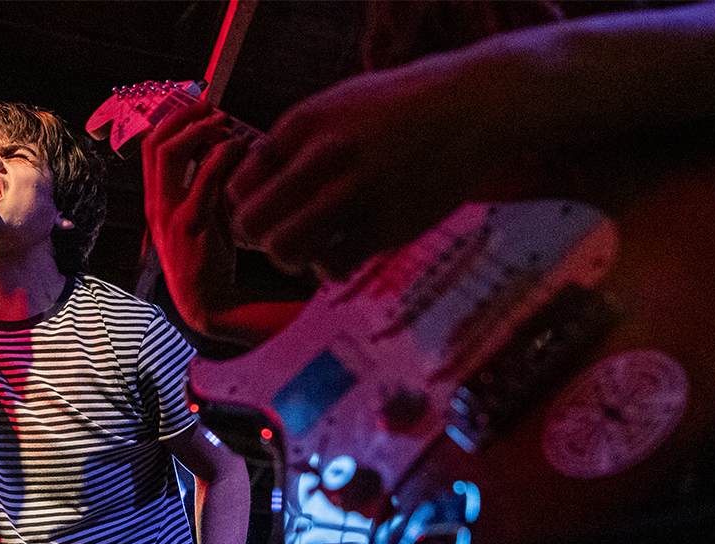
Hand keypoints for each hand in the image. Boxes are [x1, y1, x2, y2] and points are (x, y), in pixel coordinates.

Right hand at [142, 102, 249, 332]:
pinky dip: (221, 156)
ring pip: (169, 153)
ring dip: (198, 131)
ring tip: (225, 124)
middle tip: (213, 108)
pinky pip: (202, 178)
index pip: (150, 146)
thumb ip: (208, 185)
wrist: (206, 303)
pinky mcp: (191, 224)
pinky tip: (239, 149)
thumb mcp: (205, 215)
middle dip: (183, 116)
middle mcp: (156, 204)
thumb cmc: (208, 260)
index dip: (173, 119)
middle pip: (155, 142)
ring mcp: (170, 213)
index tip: (200, 106)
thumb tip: (225, 150)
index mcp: (155, 201)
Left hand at [226, 61, 498, 281]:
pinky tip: (346, 253)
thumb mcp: (337, 106)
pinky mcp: (387, 223)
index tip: (272, 209)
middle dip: (260, 239)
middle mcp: (323, 157)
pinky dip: (331, 267)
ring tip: (314, 247)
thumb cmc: (401, 109)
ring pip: (285, 250)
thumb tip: (254, 190)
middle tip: (284, 235)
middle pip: (251, 224)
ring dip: (292, 258)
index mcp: (302, 124)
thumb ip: (294, 144)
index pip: (240, 186)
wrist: (474, 106)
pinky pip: (333, 265)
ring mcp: (355, 191)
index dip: (248, 207)